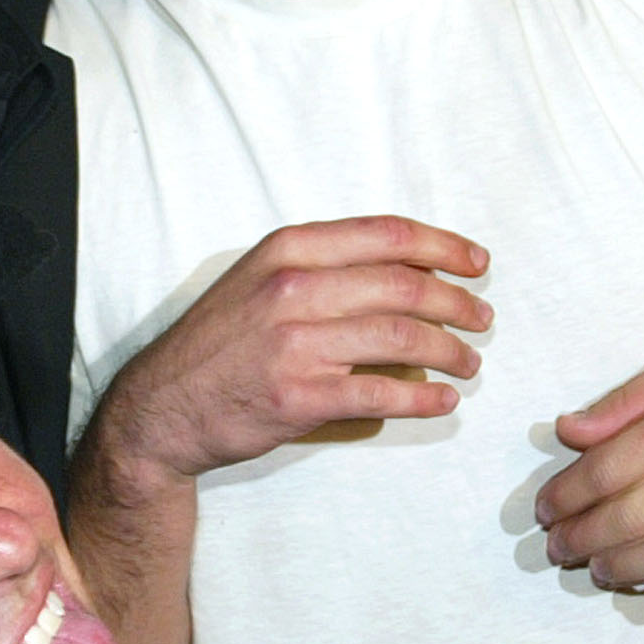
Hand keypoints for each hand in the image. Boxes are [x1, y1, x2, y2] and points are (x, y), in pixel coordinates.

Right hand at [88, 217, 490, 485]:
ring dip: (450, 351)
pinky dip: (424, 398)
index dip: (444, 247)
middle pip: (405, 286)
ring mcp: (295, 343)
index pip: (387, 235)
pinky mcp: (299, 396)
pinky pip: (382, 393)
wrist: (161, 407)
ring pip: (403, 339)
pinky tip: (443, 401)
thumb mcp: (259, 280)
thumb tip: (410, 272)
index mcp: (287, 249)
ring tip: (469, 362)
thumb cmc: (218, 343)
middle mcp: (293, 288)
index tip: (477, 263)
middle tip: (482, 318)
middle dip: (457, 303)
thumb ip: (324, 268)